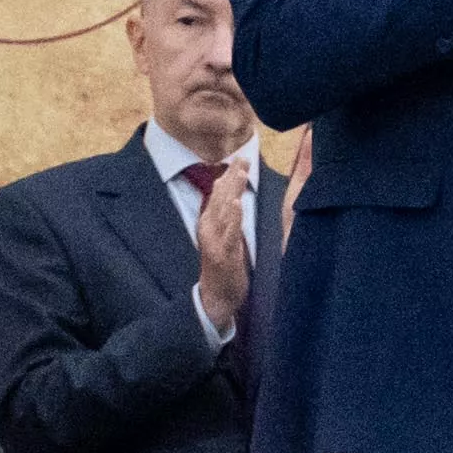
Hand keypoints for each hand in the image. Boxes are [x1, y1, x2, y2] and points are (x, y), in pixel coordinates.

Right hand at [190, 147, 256, 336]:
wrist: (217, 295)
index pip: (219, 193)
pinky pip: (229, 233)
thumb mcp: (225, 233)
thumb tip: (227, 185)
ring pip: (223, 210)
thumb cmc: (224, 263)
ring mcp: (215, 240)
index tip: (241, 157)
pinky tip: (236, 203)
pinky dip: (232, 217)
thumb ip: (226, 211)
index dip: (230, 175)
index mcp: (209, 221)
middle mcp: (208, 227)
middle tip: (244, 158)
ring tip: (239, 172)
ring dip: (231, 190)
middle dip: (232, 176)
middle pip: (220, 197)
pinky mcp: (223, 254)